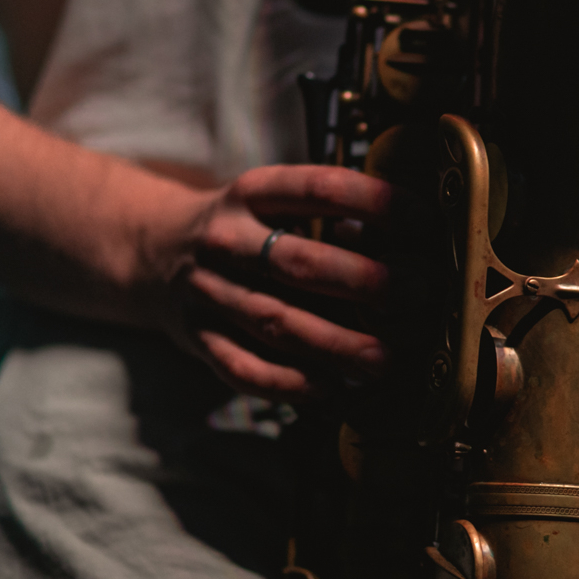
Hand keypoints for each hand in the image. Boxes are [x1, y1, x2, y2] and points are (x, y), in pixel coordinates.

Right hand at [149, 164, 392, 406]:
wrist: (153, 250)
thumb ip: (326, 218)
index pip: (319, 188)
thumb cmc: (243, 228)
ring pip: (275, 322)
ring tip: (384, 360)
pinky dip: (289, 384)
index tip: (425, 222)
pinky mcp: (198, 337)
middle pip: (298, 263)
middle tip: (414, 296)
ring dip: (335, 345)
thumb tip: (408, 245)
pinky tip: (331, 390)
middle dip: (364, 282)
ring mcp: (207, 291)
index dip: (376, 203)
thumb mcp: (273, 201)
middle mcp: (226, 239)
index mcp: (253, 192)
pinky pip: (244, 369)